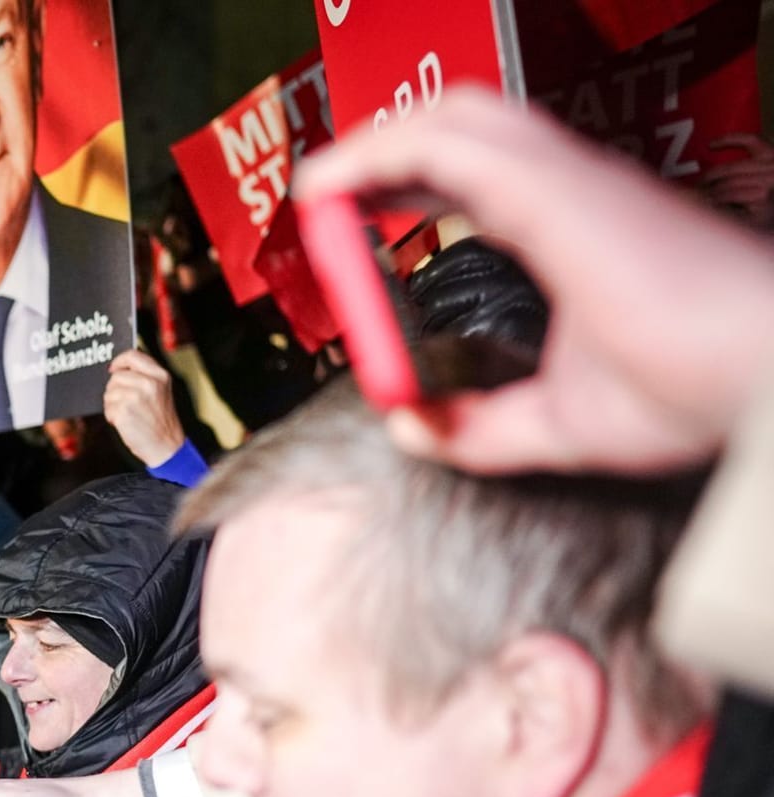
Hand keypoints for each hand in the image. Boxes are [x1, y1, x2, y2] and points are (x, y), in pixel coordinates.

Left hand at [102, 349, 187, 466]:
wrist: (167, 447)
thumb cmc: (161, 420)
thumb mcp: (162, 390)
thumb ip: (145, 375)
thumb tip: (120, 367)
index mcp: (159, 375)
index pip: (132, 356)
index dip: (119, 361)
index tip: (114, 369)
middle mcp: (148, 383)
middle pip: (116, 376)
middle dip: (115, 390)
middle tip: (126, 403)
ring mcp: (135, 397)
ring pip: (109, 392)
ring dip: (113, 404)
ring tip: (128, 414)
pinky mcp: (123, 411)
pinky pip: (107, 408)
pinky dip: (111, 416)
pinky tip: (124, 422)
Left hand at [296, 88, 773, 473]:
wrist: (760, 383)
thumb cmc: (696, 389)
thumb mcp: (558, 421)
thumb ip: (483, 425)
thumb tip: (411, 427)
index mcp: (573, 228)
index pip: (472, 178)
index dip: (406, 184)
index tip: (352, 220)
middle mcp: (568, 190)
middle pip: (459, 131)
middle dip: (383, 151)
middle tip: (325, 196)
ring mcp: (563, 180)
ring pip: (452, 119)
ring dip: (375, 141)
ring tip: (317, 186)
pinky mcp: (553, 188)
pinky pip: (442, 146)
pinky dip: (377, 154)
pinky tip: (331, 187)